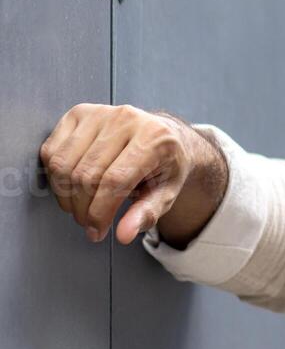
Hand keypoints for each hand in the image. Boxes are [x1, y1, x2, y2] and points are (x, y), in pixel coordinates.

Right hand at [38, 103, 215, 244]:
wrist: (165, 135)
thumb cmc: (166, 166)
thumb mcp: (167, 193)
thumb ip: (148, 214)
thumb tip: (124, 235)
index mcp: (154, 138)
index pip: (114, 181)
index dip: (99, 212)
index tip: (97, 231)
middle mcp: (126, 119)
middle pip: (86, 174)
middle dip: (82, 208)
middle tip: (88, 224)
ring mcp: (100, 112)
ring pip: (63, 163)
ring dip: (65, 195)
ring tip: (80, 208)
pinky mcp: (79, 113)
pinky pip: (52, 150)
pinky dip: (55, 176)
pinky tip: (71, 186)